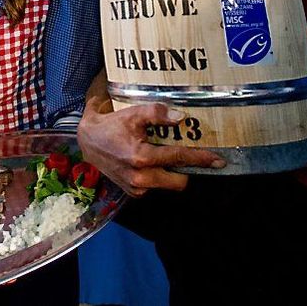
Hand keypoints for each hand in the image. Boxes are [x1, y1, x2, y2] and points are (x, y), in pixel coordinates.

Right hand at [77, 94, 224, 196]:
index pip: (179, 158)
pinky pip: (155, 186)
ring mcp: (136, 188)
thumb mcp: (133, 114)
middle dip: (186, 171)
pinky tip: (152, 162)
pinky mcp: (132, 192)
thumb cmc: (111, 126)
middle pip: (179, 182)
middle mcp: (140, 177)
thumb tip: (181, 118)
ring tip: (165, 155)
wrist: (88, 142)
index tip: (218, 160)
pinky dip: (159, 176)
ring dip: (172, 173)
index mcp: (141, 158)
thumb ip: (157, 113)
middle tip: (189, 156)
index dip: (200, 159)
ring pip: (168, 185)